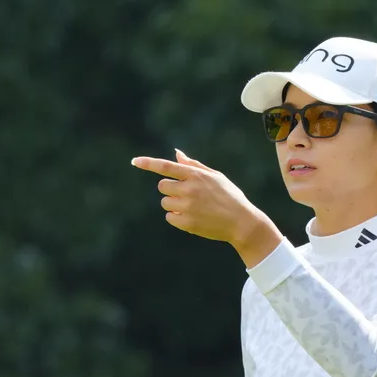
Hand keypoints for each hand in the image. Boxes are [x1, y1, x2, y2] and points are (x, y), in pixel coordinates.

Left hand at [130, 149, 282, 264]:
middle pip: (162, 186)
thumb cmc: (230, 196)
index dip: (148, 163)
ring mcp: (188, 206)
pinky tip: (193, 218)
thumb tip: (176, 154)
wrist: (242, 222)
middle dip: (170, 190)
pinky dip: (177, 218)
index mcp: (196, 175)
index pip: (166, 166)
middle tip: (187, 195)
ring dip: (173, 204)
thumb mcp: (215, 177)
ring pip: (165, 202)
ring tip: (193, 208)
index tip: (134, 161)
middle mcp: (190, 189)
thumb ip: (193, 166)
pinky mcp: (187, 222)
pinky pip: (169, 217)